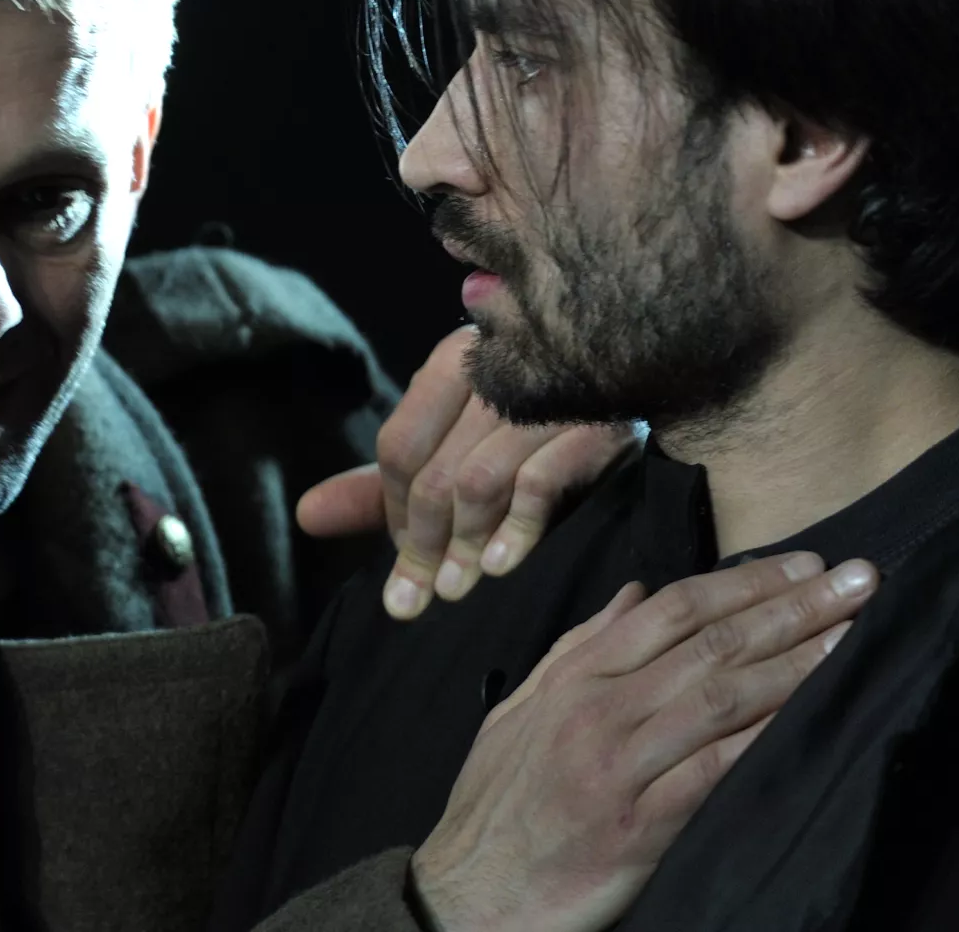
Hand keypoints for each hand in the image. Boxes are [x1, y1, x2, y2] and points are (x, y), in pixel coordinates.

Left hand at [298, 326, 638, 619]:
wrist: (652, 382)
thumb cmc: (544, 424)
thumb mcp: (458, 445)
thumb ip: (385, 484)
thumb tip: (306, 517)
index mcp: (458, 360)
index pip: (399, 446)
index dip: (393, 514)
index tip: (404, 563)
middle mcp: (499, 367)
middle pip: (435, 471)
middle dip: (423, 545)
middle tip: (422, 599)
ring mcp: (551, 393)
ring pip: (481, 481)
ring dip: (464, 547)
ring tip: (460, 589)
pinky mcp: (603, 421)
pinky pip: (543, 483)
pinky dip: (517, 531)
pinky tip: (501, 566)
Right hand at [411, 551, 878, 931]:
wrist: (472, 891)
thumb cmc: (497, 801)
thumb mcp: (521, 710)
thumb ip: (578, 648)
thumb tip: (634, 593)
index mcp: (574, 678)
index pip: (672, 610)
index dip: (743, 581)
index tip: (802, 564)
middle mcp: (598, 711)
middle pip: (710, 644)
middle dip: (790, 607)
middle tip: (855, 580)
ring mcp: (619, 767)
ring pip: (722, 698)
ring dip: (796, 663)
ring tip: (851, 635)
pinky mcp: (639, 827)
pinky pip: (716, 771)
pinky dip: (766, 738)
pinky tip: (813, 715)